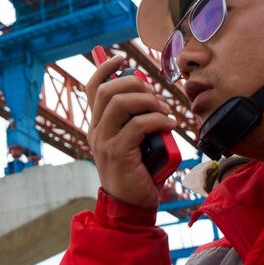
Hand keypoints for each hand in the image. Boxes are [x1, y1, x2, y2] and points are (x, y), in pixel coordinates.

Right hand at [86, 55, 174, 207]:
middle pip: (108, 91)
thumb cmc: (137, 172)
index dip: (105, 68)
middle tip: (156, 96)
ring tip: (165, 112)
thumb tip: (152, 97)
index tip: (122, 58)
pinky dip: (157, 120)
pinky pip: (137, 125)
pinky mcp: (118, 153)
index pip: (92, 87)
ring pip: (120, 104)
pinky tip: (170, 126)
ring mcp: (104, 141)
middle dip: (135, 84)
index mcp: (97, 125)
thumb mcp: (133, 141)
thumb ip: (136, 121)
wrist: (129, 206)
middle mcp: (96, 130)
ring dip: (148, 102)